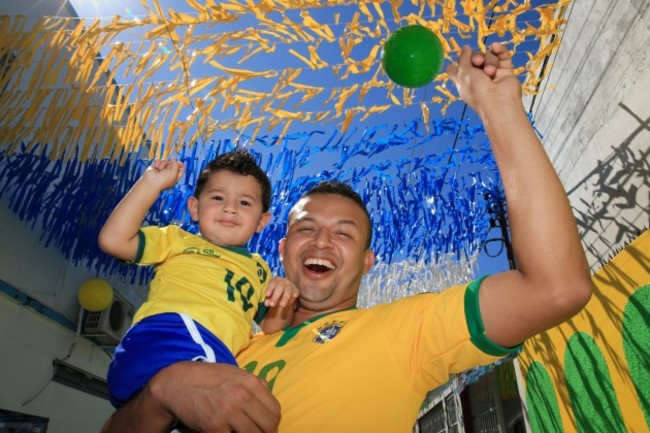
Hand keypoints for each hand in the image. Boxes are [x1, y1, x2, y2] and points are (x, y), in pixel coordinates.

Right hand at [142, 158, 184, 191]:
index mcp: (175, 177)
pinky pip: (158, 160)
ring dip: (163, 164)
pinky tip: (156, 167)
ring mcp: (161, 170)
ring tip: (160, 169)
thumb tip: (173, 158)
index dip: (180, 165)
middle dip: (170, 164)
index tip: (178, 162)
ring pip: (165, 161)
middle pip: (172, 164)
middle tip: (167, 169)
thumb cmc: (164, 180)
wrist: (151, 182)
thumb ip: (176, 164)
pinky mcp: (155, 167)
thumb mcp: (174, 173)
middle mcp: (168, 173)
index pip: (180, 169)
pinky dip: (157, 163)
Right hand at [147, 362, 279, 432]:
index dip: (272, 421)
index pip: (275, 410)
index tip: (265, 424)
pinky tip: (226, 431)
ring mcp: (228, 412)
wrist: (177, 382)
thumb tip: (269, 396)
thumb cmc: (208, 378)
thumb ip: (254, 383)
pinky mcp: (214, 427)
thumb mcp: (235, 373)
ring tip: (240, 431)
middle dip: (264, 431)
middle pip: (268, 425)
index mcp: (250, 383)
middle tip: (255, 431)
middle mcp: (242, 396)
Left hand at [264, 277, 298, 307]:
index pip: (272, 283)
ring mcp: (290, 285)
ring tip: (281, 305)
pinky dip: (292, 298)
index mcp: (275, 280)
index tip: (267, 295)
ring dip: (285, 298)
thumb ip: (268, 300)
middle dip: (276, 296)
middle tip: (272, 304)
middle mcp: (283, 281)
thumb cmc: (274, 294)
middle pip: (280, 286)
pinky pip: (295, 293)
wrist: (283, 294)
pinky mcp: (296, 290)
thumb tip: (267, 304)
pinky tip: (289, 303)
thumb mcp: (269, 296)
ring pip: (288, 290)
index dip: (270, 289)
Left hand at [446, 43, 521, 115]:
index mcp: (464, 82)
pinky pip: (503, 57)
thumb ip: (463, 59)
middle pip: (475, 59)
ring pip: (489, 57)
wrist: (499, 102)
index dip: (458, 62)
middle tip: (478, 62)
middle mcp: (477, 78)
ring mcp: (492, 75)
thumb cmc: (477, 91)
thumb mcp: (464, 74)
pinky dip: (499, 50)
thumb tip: (465, 48)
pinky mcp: (506, 73)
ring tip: (490, 71)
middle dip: (476, 57)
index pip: (457, 70)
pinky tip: (495, 46)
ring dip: (489, 61)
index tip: (462, 57)